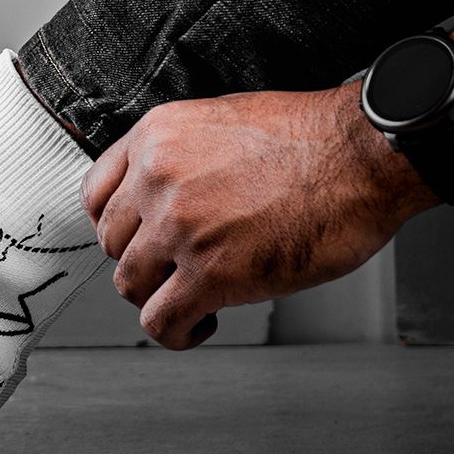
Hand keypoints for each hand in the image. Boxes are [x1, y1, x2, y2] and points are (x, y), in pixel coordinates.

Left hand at [79, 84, 440, 349]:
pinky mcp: (211, 274)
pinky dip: (177, 332)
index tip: (133, 239)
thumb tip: (166, 192)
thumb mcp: (218, 121)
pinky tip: (204, 323)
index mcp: (155, 137)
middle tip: (174, 268)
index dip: (114, 225)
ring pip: (129, 284)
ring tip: (192, 296)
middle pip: (111, 242)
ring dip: (158, 296)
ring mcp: (179, 228)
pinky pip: (161, 321)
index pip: (94, 194)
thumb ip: (180, 155)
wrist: (358, 156)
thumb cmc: (308, 138)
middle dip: (141, 260)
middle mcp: (155, 180)